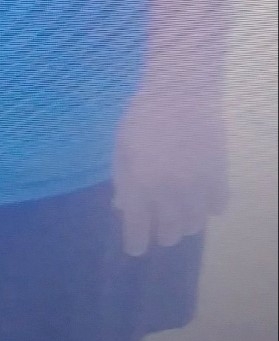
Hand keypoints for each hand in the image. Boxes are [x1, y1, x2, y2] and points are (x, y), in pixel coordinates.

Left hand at [112, 86, 228, 255]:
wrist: (181, 92)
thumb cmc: (142, 115)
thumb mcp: (121, 144)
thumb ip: (121, 179)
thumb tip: (121, 208)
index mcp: (141, 183)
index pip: (138, 229)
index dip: (135, 244)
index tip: (134, 249)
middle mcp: (170, 192)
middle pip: (170, 233)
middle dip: (161, 233)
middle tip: (156, 226)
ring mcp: (198, 187)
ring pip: (194, 225)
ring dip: (183, 223)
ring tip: (176, 211)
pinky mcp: (219, 177)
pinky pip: (216, 207)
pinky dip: (207, 208)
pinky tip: (198, 197)